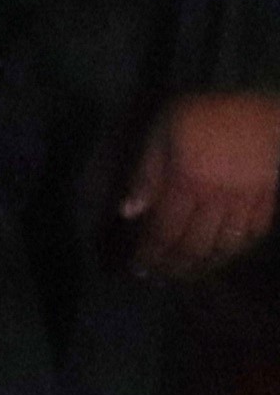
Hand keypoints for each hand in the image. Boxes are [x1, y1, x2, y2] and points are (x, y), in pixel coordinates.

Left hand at [128, 89, 279, 278]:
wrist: (263, 115)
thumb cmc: (205, 116)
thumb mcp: (163, 132)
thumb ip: (146, 174)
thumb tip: (128, 213)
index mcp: (186, 184)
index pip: (164, 230)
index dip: (151, 253)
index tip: (138, 269)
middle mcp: (216, 203)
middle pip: (193, 246)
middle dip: (173, 267)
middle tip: (158, 279)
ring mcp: (244, 207)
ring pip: (222, 249)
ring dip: (202, 267)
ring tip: (185, 276)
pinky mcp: (265, 206)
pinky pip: (249, 239)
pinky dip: (233, 253)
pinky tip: (221, 257)